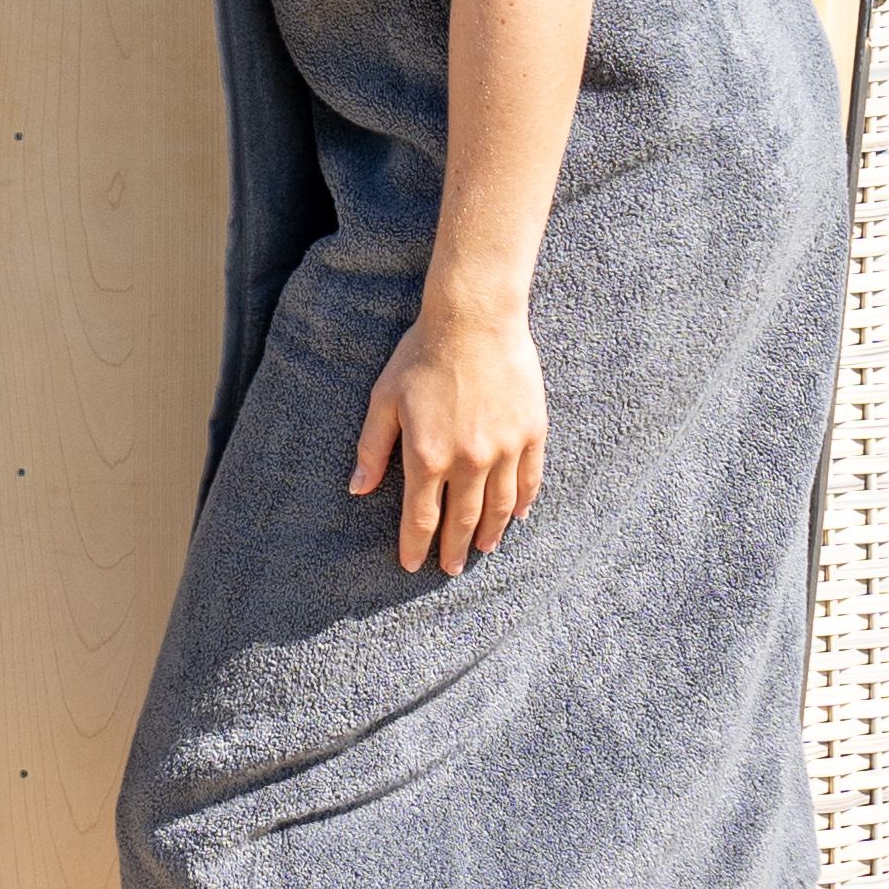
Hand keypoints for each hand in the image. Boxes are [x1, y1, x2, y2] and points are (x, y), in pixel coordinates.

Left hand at [350, 306, 548, 574]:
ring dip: (489, 533)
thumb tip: (358, 490)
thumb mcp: (384, 400)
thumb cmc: (422, 355)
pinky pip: (529, 480)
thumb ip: (372, 449)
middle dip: (453, 549)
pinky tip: (516, 516)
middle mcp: (469, 461)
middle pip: (462, 520)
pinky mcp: (531, 433)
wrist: (474, 319)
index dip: (416, 544)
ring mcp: (504, 449)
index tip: (412, 564)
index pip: (421, 517)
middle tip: (450, 569)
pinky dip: (522, 503)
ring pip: (499, 507)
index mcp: (428, 456)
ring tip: (482, 549)